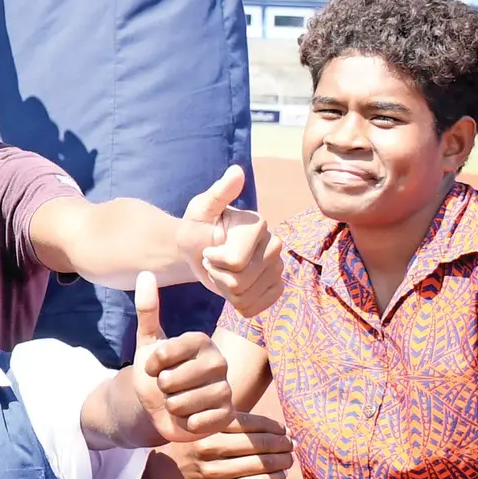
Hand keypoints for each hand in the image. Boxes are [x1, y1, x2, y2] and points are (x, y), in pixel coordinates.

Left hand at [131, 272, 234, 442]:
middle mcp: (219, 362)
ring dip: (171, 406)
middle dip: (161, 386)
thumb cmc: (154, 373)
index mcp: (200, 341)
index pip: (169, 351)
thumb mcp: (147, 342)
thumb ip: (147, 309)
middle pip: (176, 378)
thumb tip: (146, 274)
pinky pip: (199, 421)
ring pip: (185, 401)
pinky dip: (186, 422)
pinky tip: (189, 417)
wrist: (160, 408)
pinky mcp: (229, 415)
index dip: (153, 363)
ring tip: (176, 401)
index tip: (151, 367)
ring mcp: (227, 389)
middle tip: (165, 387)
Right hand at [143, 411, 294, 478]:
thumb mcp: (207, 428)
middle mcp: (209, 449)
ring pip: (259, 466)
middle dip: (281, 444)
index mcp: (208, 428)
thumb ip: (235, 425)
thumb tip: (279, 429)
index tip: (284, 429)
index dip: (273, 426)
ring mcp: (213, 473)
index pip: (249, 424)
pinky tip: (280, 476)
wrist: (166, 473)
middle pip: (257, 444)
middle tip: (292, 444)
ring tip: (289, 459)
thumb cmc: (194, 446)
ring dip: (281, 462)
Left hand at [179, 166, 284, 316]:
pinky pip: (256, 307)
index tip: (207, 249)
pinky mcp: (277, 286)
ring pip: (246, 296)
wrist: (201, 251)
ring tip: (221, 272)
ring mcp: (279, 267)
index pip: (234, 261)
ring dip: (225, 290)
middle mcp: (275, 244)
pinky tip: (231, 288)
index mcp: (258, 224)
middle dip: (217, 276)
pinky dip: (237, 302)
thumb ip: (218, 193)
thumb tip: (237, 171)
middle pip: (241, 282)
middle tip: (213, 262)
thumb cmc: (197, 228)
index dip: (212, 261)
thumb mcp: (200, 210)